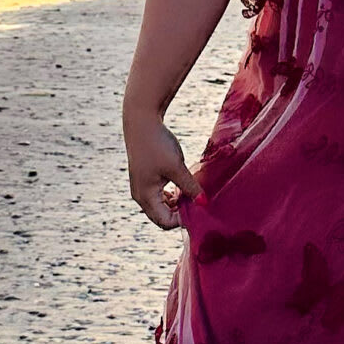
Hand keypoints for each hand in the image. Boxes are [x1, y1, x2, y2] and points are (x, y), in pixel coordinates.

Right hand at [125, 110, 199, 229]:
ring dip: (175, 205)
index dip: (183, 219)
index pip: (165, 221)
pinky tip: (182, 187)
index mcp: (145, 196)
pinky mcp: (144, 180)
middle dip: (179, 214)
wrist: (142, 122)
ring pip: (160, 207)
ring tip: (190, 192)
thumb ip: (190, 187)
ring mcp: (140, 188)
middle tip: (196, 202)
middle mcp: (139, 196)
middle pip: (161, 217)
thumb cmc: (158, 144)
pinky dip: (170, 197)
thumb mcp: (177, 167)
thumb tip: (204, 203)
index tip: (199, 207)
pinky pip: (157, 197)